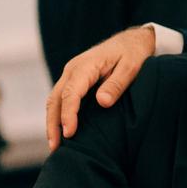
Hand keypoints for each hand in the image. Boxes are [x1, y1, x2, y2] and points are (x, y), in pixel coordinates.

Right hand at [46, 27, 154, 149]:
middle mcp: (73, 70)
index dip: (68, 115)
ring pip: (54, 99)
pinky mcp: (75, 80)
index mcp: (85, 66)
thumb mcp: (131, 67)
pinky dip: (58, 114)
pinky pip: (61, 98)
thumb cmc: (134, 53)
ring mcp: (71, 74)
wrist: (132, 40)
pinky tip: (61, 130)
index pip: (71, 94)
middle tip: (55, 147)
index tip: (69, 133)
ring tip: (55, 145)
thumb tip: (102, 103)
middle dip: (53, 123)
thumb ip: (117, 84)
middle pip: (55, 99)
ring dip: (52, 121)